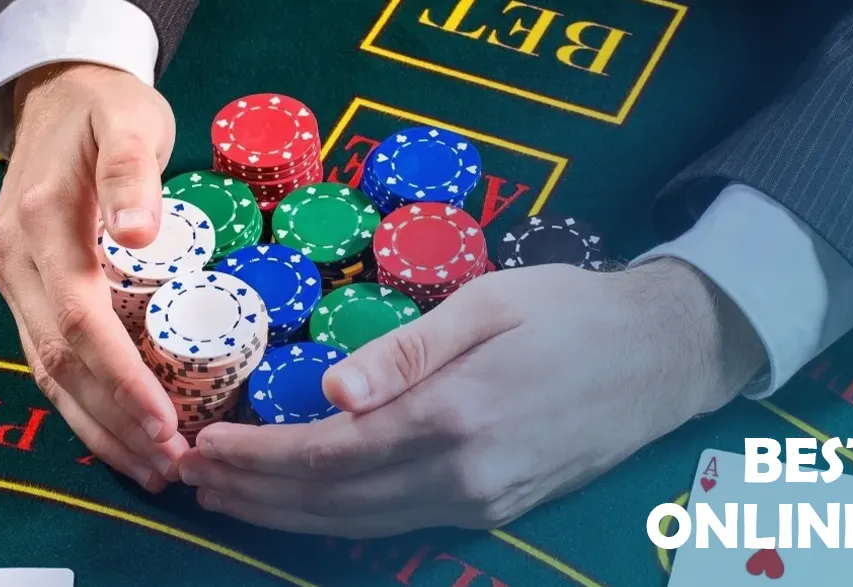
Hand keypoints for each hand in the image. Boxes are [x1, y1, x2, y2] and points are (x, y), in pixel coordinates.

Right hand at [0, 63, 184, 491]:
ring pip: (46, 370)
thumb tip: (140, 232)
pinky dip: (79, 401)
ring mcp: (11, 277)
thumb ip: (131, 172)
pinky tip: (114, 431)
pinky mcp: (20, 286)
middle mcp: (14, 261)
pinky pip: (45, 355)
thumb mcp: (128, 120)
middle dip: (113, 422)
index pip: (80, 322)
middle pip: (59, 362)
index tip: (165, 421)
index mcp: (41, 226)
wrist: (54, 89)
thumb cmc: (104, 105)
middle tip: (167, 465)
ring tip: (147, 467)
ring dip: (96, 425)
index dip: (122, 379)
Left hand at [176, 260, 766, 536]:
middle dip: (251, 492)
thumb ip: (404, 350)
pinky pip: (394, 524)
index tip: (202, 443)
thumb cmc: (572, 312)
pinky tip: (299, 504)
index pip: (327, 453)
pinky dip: (334, 518)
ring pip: (358, 525)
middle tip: (188, 476)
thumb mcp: (485, 304)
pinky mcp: (493, 510)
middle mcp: (463, 476)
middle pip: (331, 501)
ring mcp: (480, 503)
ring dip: (282, 514)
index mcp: (454, 417)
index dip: (257, 456)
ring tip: (224, 494)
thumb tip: (328, 394)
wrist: (664, 356)